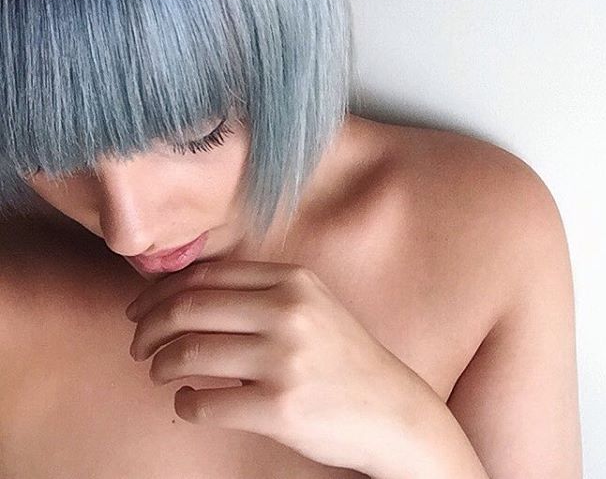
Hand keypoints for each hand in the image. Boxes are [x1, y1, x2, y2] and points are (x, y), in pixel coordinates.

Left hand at [125, 260, 426, 473]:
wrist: (389, 407)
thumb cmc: (340, 355)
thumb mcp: (311, 303)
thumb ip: (259, 291)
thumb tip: (181, 294)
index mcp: (292, 279)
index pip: (205, 275)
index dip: (159, 292)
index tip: (141, 310)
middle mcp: (288, 311)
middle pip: (188, 308)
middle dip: (148, 328)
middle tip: (138, 345)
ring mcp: (285, 359)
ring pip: (188, 354)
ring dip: (159, 365)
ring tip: (160, 372)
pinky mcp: (279, 407)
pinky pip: (203, 404)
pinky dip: (183, 403)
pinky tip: (188, 402)